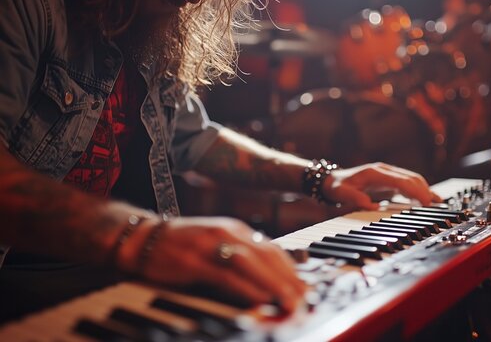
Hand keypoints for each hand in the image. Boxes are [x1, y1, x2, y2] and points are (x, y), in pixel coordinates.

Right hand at [118, 217, 305, 312]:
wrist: (143, 239)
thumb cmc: (183, 247)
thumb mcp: (217, 246)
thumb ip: (241, 259)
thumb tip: (268, 282)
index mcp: (236, 230)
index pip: (272, 250)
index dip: (292, 270)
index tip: (305, 288)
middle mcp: (228, 232)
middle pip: (267, 256)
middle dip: (289, 279)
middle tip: (305, 299)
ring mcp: (211, 244)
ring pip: (252, 263)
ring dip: (274, 284)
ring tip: (290, 301)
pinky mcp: (195, 260)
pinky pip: (227, 275)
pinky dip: (246, 287)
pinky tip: (260, 299)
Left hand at [322, 162, 442, 209]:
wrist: (332, 180)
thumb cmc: (337, 186)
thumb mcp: (341, 192)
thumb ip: (354, 198)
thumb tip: (370, 205)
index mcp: (375, 172)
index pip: (401, 180)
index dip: (415, 191)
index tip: (426, 202)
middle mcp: (384, 171)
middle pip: (410, 178)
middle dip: (424, 191)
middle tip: (435, 206)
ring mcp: (388, 174)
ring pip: (412, 179)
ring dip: (425, 190)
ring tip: (437, 203)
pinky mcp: (390, 180)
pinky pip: (408, 184)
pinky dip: (420, 190)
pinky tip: (429, 198)